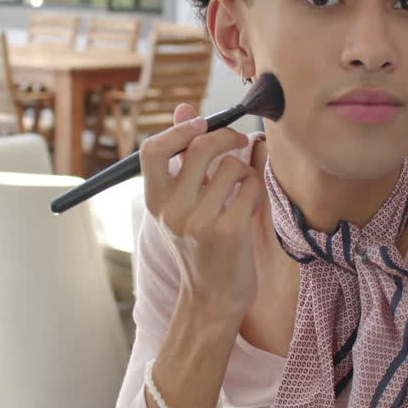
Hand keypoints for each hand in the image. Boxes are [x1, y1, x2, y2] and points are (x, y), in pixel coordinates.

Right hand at [140, 102, 263, 321]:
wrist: (212, 299)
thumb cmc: (200, 246)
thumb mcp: (181, 203)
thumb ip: (182, 157)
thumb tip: (185, 109)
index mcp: (155, 201)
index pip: (151, 150)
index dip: (178, 130)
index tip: (200, 125)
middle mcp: (171, 211)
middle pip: (199, 148)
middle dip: (226, 137)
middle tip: (238, 142)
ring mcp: (198, 222)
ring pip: (232, 167)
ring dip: (244, 171)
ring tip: (241, 188)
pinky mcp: (227, 232)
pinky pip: (250, 187)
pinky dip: (255, 191)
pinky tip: (249, 206)